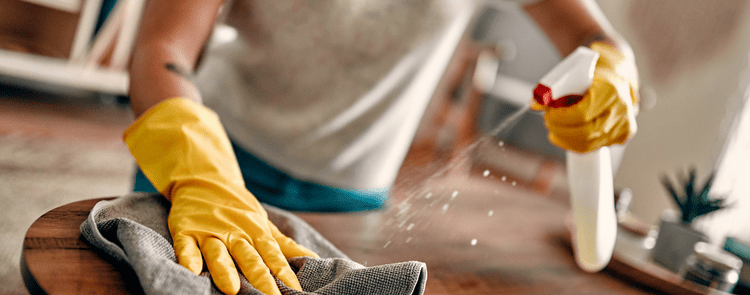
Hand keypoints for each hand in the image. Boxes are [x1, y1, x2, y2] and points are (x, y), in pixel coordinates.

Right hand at [124, 98, 317, 294]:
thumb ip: (285, 245)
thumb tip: (315, 259)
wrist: (205, 180)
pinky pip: (186, 246)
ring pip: (218, 253)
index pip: (273, 255)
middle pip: (249, 258)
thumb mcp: (263, 225)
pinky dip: (188, 258)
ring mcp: (210, 232)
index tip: (295, 291)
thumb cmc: (239, 209)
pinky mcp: (186, 231)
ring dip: (225, 270)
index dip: (284, 273)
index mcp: (256, 233)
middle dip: (260, 278)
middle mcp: (235, 233)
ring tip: (232, 289)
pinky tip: (191, 272)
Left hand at [532, 42, 638, 152]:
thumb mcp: (574, 73)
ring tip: (554, 126)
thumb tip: (533, 104)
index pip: (581, 114)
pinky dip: (574, 144)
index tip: (548, 113)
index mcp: (610, 90)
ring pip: (588, 144)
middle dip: (560, 130)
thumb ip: (553, 88)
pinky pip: (594, 147)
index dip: (561, 118)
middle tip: (548, 121)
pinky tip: (562, 136)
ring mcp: (624, 125)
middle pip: (585, 133)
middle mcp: (621, 110)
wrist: (619, 74)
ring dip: (565, 138)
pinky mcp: (622, 135)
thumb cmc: (595, 72)